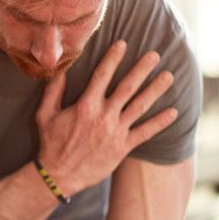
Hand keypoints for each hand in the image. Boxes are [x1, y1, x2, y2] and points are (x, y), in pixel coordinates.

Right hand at [35, 41, 176, 196]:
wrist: (59, 175)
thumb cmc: (51, 144)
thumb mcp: (45, 115)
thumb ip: (53, 92)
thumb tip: (59, 70)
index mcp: (85, 106)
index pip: (101, 75)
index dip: (113, 58)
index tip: (123, 44)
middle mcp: (103, 116)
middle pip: (127, 87)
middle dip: (142, 69)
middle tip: (155, 54)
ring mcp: (115, 132)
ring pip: (140, 106)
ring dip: (156, 90)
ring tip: (169, 76)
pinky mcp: (122, 147)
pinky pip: (145, 132)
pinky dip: (160, 122)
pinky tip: (173, 112)